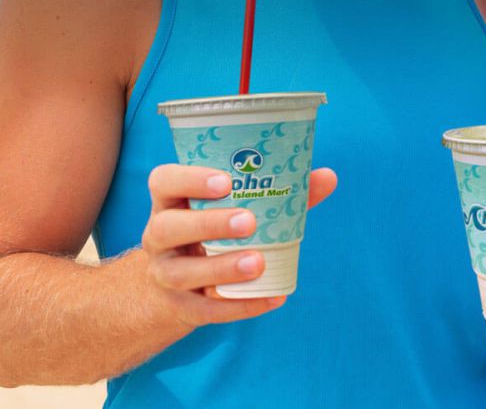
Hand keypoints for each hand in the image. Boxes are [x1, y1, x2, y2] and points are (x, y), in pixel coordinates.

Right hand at [141, 163, 336, 327]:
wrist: (174, 289)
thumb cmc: (213, 234)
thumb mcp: (230, 210)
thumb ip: (277, 193)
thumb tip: (327, 176)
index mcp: (170, 203)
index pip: (163, 181)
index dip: (188, 179)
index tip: (225, 181)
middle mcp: (158, 236)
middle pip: (167, 227)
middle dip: (208, 224)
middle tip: (249, 221)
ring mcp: (164, 274)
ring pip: (182, 272)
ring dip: (221, 268)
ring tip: (258, 262)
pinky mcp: (180, 306)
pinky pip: (204, 310)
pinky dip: (238, 306)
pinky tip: (270, 298)